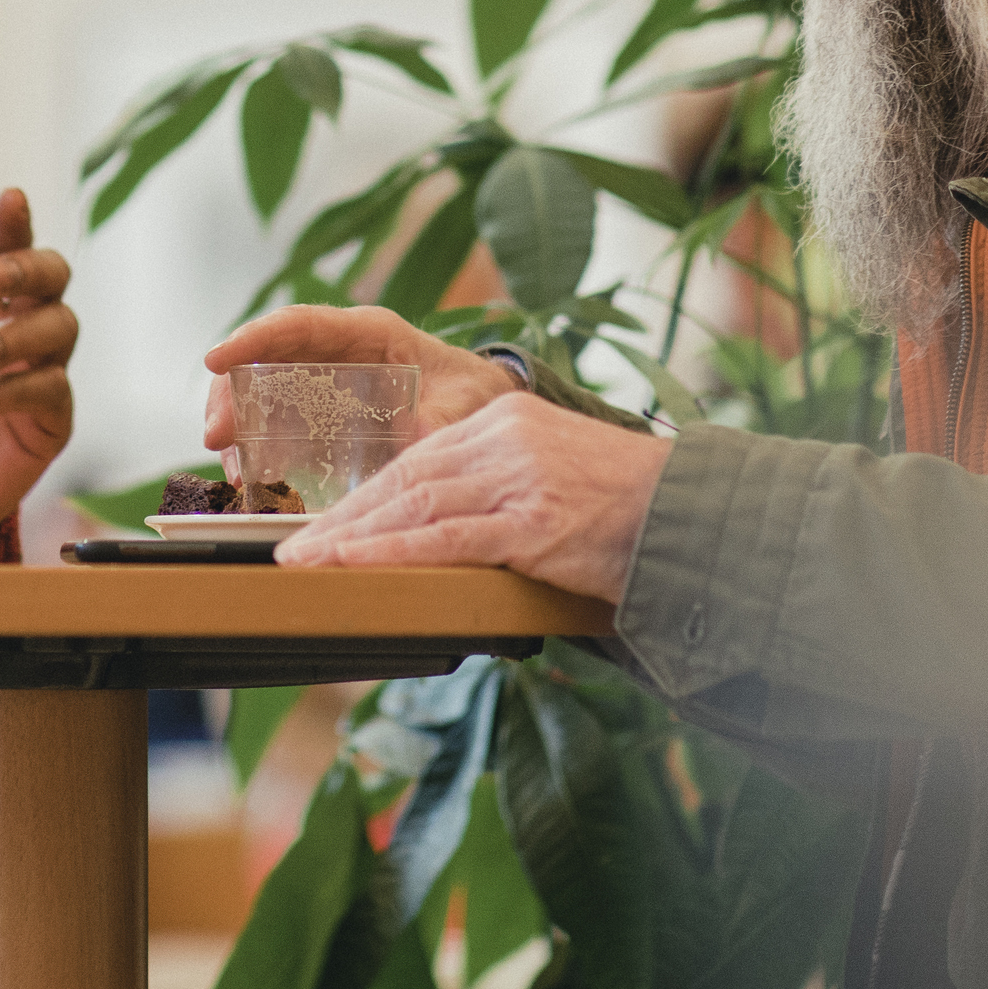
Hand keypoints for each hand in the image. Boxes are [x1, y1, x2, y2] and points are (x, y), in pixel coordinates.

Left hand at [0, 188, 75, 544]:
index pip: (2, 249)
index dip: (12, 222)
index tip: (9, 199)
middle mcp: (8, 330)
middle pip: (53, 277)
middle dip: (33, 266)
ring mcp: (33, 375)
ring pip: (62, 328)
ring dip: (19, 333)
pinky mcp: (45, 424)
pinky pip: (52, 391)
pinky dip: (16, 389)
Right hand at [200, 304, 512, 450]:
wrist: (485, 408)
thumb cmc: (474, 393)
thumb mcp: (465, 403)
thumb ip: (443, 418)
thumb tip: (416, 437)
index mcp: (368, 332)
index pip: (299, 324)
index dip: (253, 338)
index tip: (216, 359)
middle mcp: (337, 350)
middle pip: (265, 358)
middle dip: (231, 392)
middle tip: (215, 435)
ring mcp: (325, 379)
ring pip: (262, 389)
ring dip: (237, 422)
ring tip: (229, 465)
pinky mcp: (322, 411)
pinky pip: (277, 420)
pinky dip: (257, 444)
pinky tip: (252, 475)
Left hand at [273, 394, 670, 601]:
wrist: (693, 516)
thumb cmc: (627, 513)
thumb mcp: (552, 481)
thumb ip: (496, 495)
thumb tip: (436, 534)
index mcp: (506, 422)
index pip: (418, 460)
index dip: (364, 498)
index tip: (324, 527)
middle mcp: (506, 439)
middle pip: (406, 481)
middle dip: (344, 520)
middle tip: (294, 549)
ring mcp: (520, 478)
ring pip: (415, 507)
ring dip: (353, 540)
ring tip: (307, 564)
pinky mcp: (534, 519)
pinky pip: (447, 538)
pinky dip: (393, 553)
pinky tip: (354, 566)